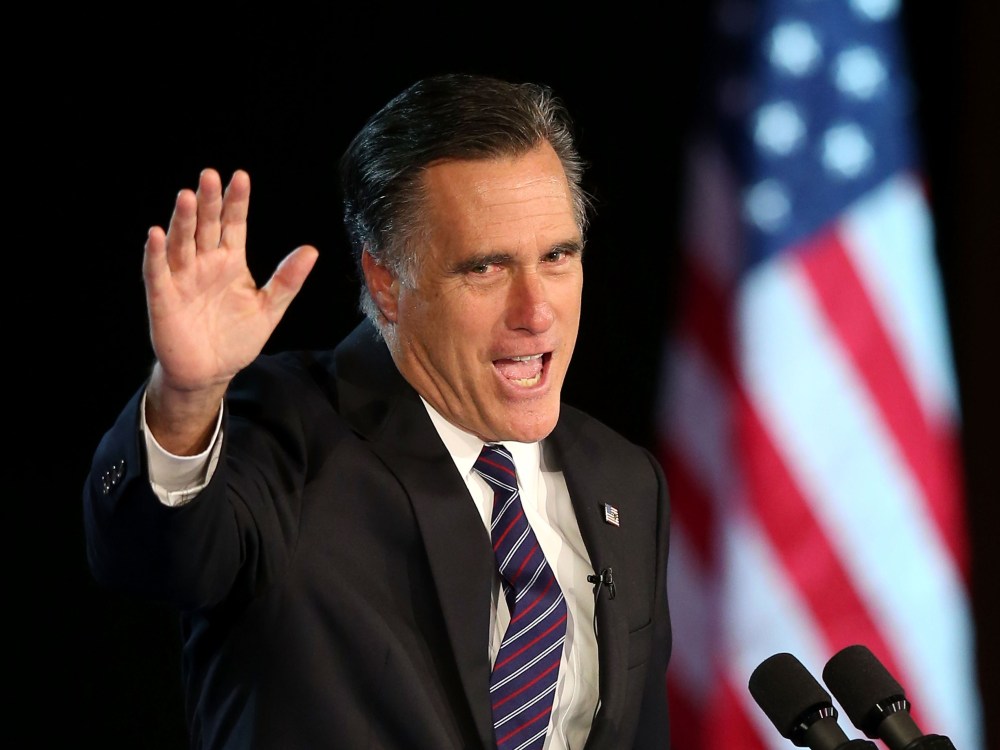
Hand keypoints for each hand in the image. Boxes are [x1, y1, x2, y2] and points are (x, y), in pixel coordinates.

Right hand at [142, 168, 317, 452]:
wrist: (211, 372)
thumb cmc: (237, 338)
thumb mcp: (269, 308)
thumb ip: (287, 280)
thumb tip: (311, 250)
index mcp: (230, 262)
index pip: (233, 225)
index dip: (236, 203)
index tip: (240, 177)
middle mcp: (204, 263)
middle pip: (205, 226)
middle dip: (208, 202)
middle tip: (210, 175)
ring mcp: (182, 278)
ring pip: (181, 243)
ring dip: (183, 220)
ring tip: (187, 196)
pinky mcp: (163, 298)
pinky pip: (157, 273)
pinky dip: (155, 254)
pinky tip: (156, 234)